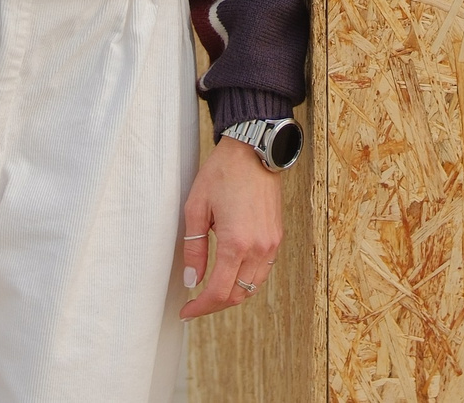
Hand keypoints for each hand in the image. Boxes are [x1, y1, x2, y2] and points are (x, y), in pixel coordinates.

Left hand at [175, 139, 282, 319]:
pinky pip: (263, 272)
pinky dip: (246, 281)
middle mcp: (259, 248)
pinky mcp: (277, 237)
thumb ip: (194, 249)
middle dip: (214, 305)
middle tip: (194, 305)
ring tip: (211, 292)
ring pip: (252, 287)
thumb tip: (192, 280)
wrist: (253, 150)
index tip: (186, 312)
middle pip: (237, 295)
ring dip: (232, 295)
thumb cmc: (222, 173)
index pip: (219, 292)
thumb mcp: (196, 209)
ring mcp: (272, 244)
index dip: (200, 308)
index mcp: (236, 243)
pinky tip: (230, 275)